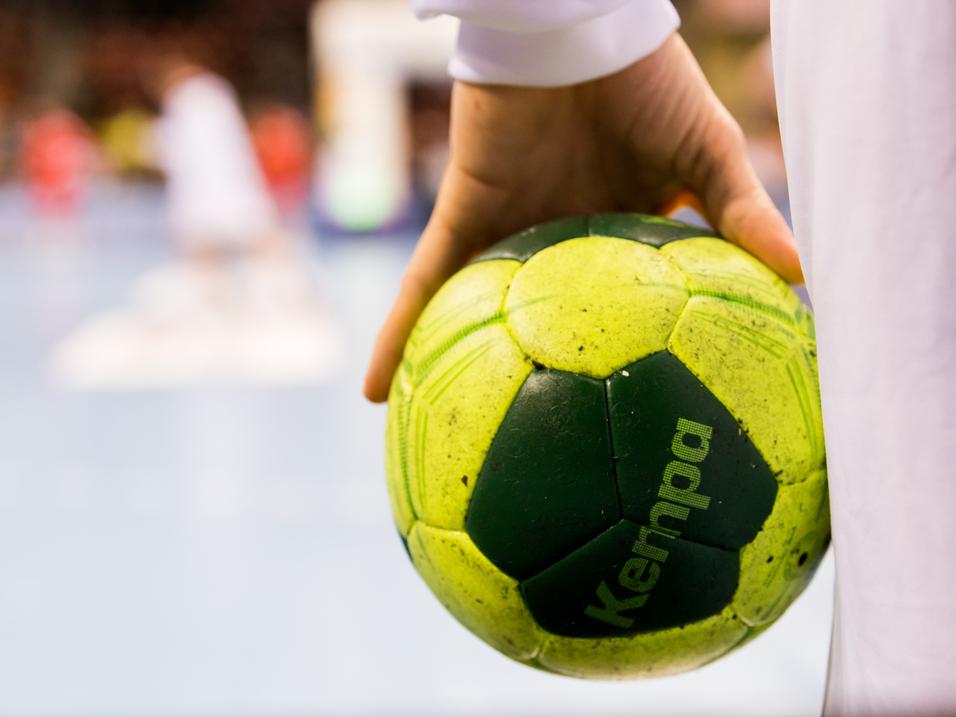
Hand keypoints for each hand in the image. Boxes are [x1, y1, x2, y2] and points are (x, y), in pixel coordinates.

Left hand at [364, 33, 800, 401]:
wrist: (577, 22)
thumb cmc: (645, 79)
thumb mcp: (707, 152)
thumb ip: (743, 213)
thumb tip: (801, 274)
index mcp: (611, 239)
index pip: (613, 315)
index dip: (619, 365)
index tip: (625, 419)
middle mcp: (551, 246)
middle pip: (534, 332)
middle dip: (526, 389)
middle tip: (517, 455)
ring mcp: (503, 235)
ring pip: (469, 319)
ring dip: (448, 376)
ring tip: (432, 444)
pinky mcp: (463, 214)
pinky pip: (422, 284)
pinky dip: (397, 333)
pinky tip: (373, 392)